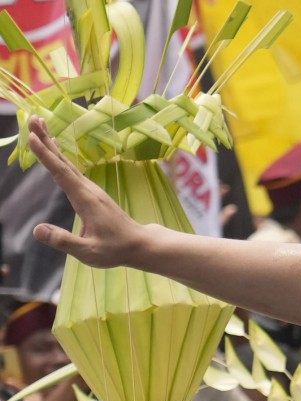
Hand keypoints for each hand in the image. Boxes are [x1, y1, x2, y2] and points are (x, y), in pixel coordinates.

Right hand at [27, 116, 150, 267]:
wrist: (139, 245)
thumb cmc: (116, 250)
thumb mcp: (88, 252)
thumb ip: (63, 241)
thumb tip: (37, 229)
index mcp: (85, 200)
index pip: (61, 174)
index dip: (46, 156)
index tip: (32, 137)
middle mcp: (89, 190)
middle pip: (64, 162)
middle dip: (47, 140)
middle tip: (32, 119)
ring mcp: (91, 191)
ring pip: (68, 164)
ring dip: (52, 146)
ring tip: (40, 127)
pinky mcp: (92, 194)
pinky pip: (73, 171)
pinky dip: (61, 158)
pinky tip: (56, 152)